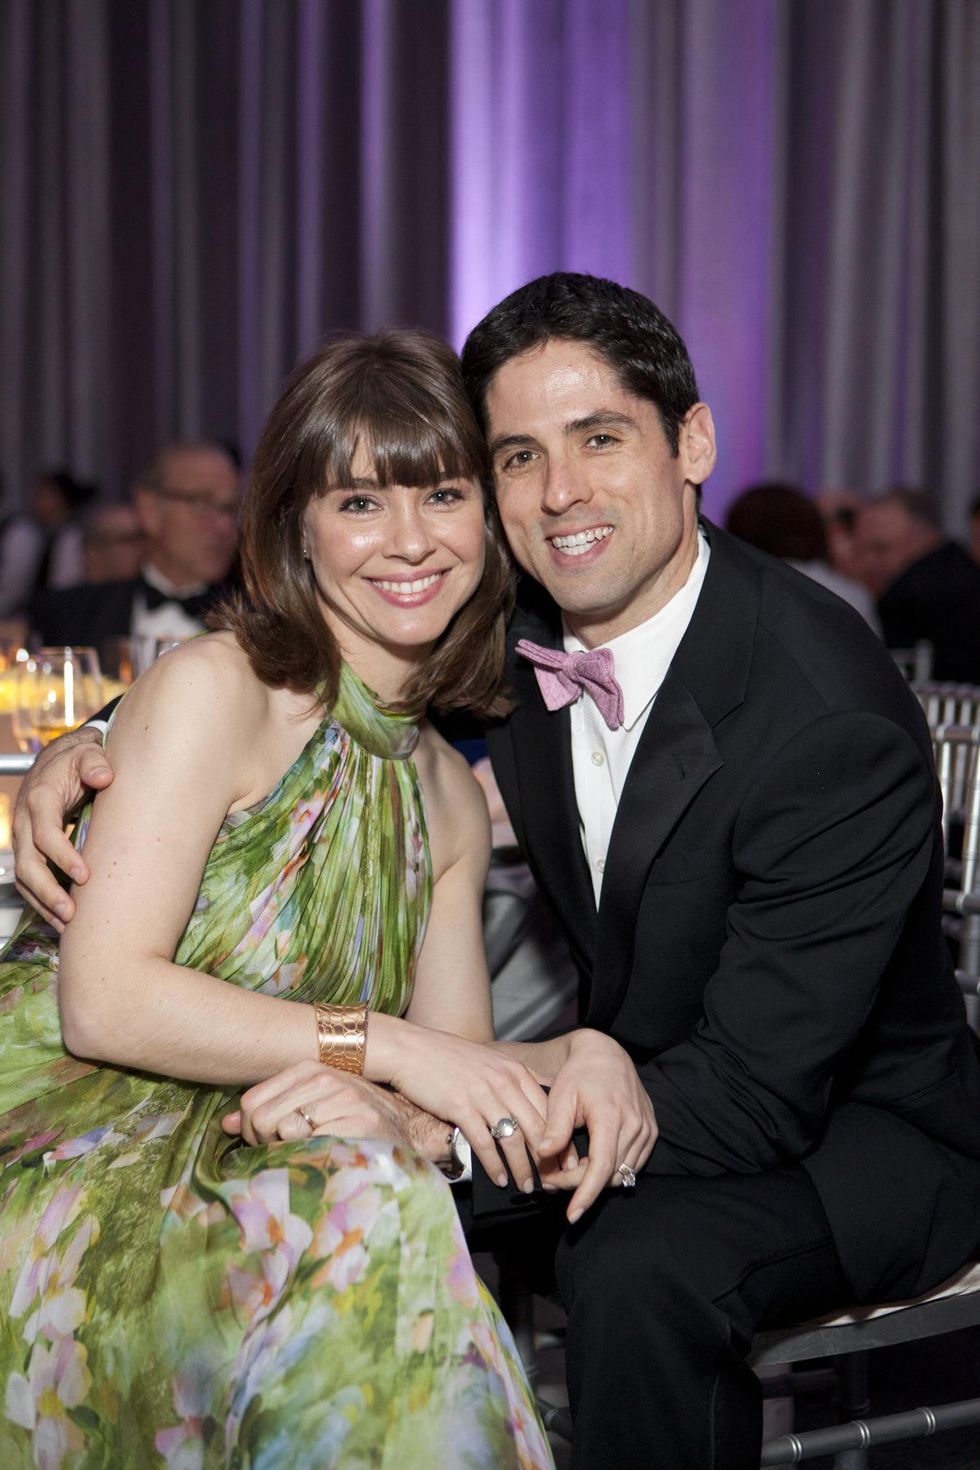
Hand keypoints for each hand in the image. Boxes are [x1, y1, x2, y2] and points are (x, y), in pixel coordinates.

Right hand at [13, 727, 113, 929]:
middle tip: (72, 913)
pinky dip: (41, 901)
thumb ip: (95, 762)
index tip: (85, 876)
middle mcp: (25, 821)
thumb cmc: (78, 760)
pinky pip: (28, 880)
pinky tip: (61, 919)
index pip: (45, 835)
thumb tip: (104, 776)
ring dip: (43, 903)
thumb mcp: (88, 753)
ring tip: (67, 925)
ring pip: (24, 878)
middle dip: (48, 891)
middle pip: (28, 864)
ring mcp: (23, 837)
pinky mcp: (28, 849)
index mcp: (40, 799)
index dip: (63, 857)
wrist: (60, 759)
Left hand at [222, 1061, 432, 1152]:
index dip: (254, 1131)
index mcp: (309, 1069)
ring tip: (312, 1154)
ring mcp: (344, 1099)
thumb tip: (227, 1125)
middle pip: (262, 1118)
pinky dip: (313, 1160)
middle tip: (290, 1152)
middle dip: (267, 1144)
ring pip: (284, 1133)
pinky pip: (312, 1147)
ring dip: (291, 1154)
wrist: (408, 1130)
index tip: (272, 1141)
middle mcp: (325, 1078)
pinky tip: (328, 1158)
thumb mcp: (311, 1105)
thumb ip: (270, 1110)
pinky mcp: (359, 1122)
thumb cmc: (352, 1121)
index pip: (251, 1102)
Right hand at [379, 1019, 549, 1191]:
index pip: (548, 1109)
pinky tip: (500, 1179)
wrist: (412, 1049)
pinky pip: (484, 1144)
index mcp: (515, 1070)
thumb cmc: (449, 1057)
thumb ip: (513, 1079)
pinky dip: (495, 1166)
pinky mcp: (461, 1108)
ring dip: (523, 1167)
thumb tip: (534, 1103)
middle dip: (548, 1158)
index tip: (565, 1158)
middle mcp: (504, 1081)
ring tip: (526, 1185)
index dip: (560, 1137)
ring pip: (513, 1139)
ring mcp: (483, 1094)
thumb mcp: (491, 1060)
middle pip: (537, 1127)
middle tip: (553, 1179)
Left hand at [538, 1029, 657, 1222]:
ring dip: (596, 1180)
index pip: (601, 1167)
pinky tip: (590, 1163)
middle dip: (580, 1185)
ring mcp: (646, 1129)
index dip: (586, 1193)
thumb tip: (543, 1156)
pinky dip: (612, 1170)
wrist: (606, 1053)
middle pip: (609, 1174)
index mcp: (610, 1115)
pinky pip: (633, 1164)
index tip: (571, 1214)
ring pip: (623, 1173)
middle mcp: (635, 1125)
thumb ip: (555, 1128)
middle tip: (551, 1181)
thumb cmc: (579, 1074)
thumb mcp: (561, 1097)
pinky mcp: (651, 1131)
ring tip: (567, 1171)